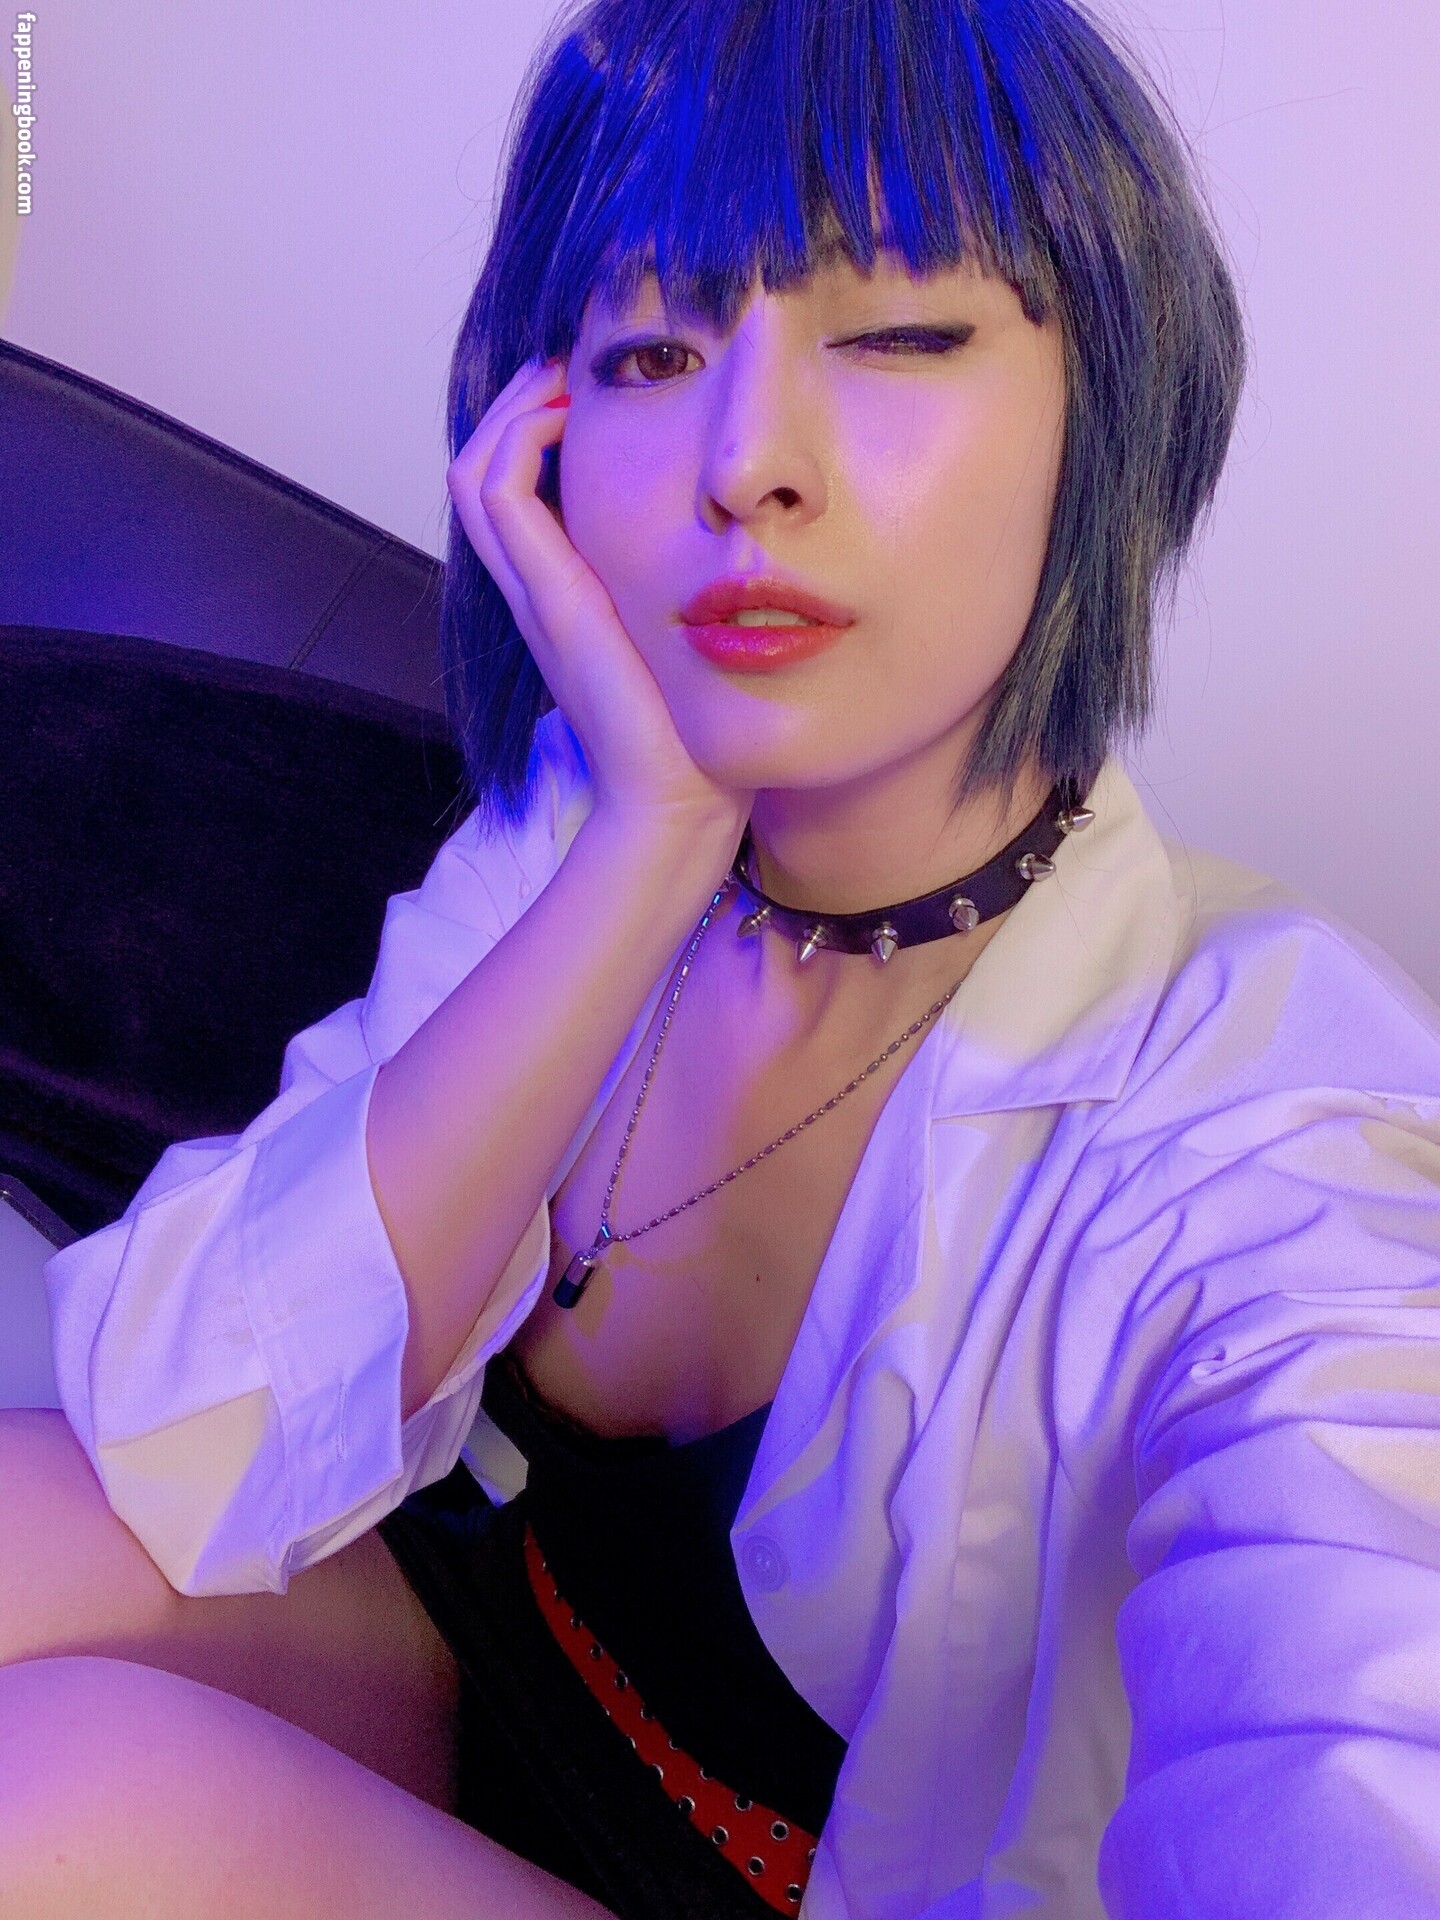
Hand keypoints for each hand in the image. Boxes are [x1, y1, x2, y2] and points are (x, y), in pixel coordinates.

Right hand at [446, 355, 754, 847]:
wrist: (680, 799)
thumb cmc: (699, 731)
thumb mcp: (693, 640)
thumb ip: (692, 595)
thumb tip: (744, 549)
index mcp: (562, 594)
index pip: (515, 488)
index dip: (538, 424)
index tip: (596, 386)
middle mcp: (535, 588)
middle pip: (481, 465)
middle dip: (522, 399)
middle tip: (575, 362)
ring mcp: (532, 592)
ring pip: (476, 467)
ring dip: (516, 406)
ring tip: (569, 375)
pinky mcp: (547, 597)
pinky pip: (498, 491)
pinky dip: (523, 436)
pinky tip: (577, 416)